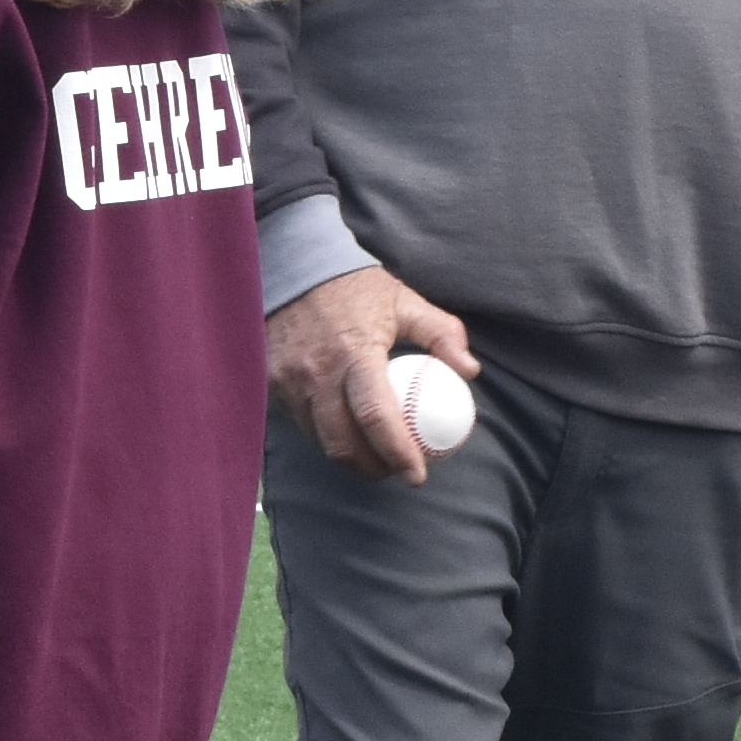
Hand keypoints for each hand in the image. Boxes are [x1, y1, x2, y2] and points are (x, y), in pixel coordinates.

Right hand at [268, 264, 478, 483]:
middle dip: (373, 469)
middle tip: (395, 471)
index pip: (376, 418)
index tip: (417, 475)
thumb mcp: (404, 302)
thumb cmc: (355, 288)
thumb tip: (470, 372)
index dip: (398, 454)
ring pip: (319, 440)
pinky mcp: (270, 384)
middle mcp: (316, 372)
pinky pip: (300, 424)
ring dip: (348, 457)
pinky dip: (324, 435)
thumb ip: (442, 334)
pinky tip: (343, 432)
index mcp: (354, 352)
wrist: (294, 266)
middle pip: (343, 444)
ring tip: (373, 457)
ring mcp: (287, 381)